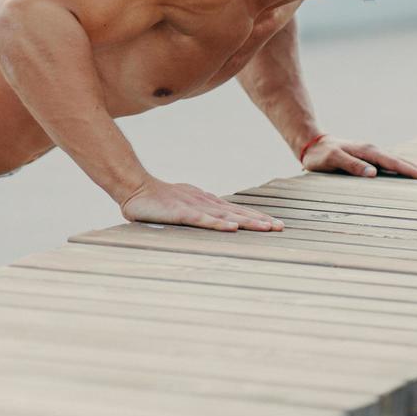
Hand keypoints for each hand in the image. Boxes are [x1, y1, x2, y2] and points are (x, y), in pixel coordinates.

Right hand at [120, 176, 283, 231]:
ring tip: (266, 228)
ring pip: (226, 216)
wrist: (135, 187)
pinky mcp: (181, 213)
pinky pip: (203, 220)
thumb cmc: (157, 200)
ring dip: (247, 223)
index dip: (256, 218)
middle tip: (281, 228)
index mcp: (207, 203)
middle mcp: (205, 203)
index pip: (236, 212)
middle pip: (237, 213)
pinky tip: (232, 228)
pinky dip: (219, 224)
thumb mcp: (184, 206)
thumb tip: (214, 221)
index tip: (274, 224)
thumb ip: (199, 214)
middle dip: (260, 221)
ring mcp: (194, 207)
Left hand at [301, 136, 416, 179]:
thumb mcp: (333, 160)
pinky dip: (403, 168)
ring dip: (415, 167)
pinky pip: (390, 164)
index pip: (393, 163)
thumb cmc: (320, 155)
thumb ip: (351, 165)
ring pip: (398, 161)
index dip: (411, 171)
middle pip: (401, 161)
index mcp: (367, 151)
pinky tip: (410, 173)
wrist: (312, 143)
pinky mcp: (369, 158)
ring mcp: (372, 154)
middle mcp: (373, 151)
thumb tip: (373, 173)